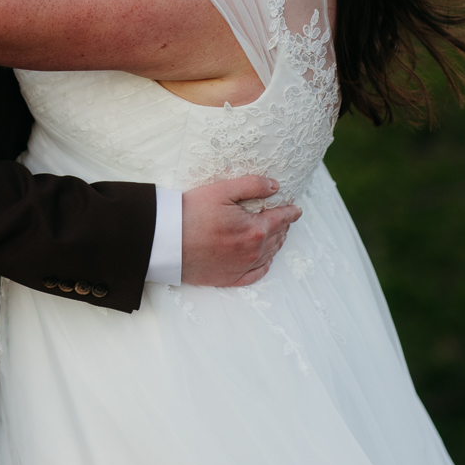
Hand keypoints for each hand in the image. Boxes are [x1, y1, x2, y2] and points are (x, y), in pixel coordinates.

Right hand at [180, 175, 301, 286]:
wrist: (166, 241)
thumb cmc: (191, 213)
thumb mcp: (221, 190)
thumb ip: (252, 185)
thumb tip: (276, 186)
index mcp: (255, 230)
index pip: (281, 219)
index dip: (291, 212)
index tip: (297, 210)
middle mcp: (253, 252)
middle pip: (277, 237)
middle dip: (283, 226)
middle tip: (285, 219)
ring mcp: (241, 268)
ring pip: (268, 255)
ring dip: (276, 244)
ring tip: (278, 235)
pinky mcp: (229, 279)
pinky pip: (256, 274)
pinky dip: (264, 265)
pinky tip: (265, 260)